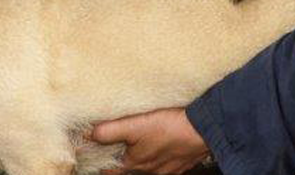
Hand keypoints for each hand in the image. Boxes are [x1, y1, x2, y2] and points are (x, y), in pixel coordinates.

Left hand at [95, 108, 209, 174]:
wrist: (204, 129)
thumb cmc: (170, 127)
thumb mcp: (134, 125)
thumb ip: (109, 131)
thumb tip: (89, 134)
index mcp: (134, 164)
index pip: (108, 170)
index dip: (98, 160)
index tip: (92, 151)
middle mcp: (149, 171)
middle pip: (128, 167)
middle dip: (120, 156)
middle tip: (114, 143)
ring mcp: (167, 170)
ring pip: (147, 166)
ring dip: (140, 156)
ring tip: (139, 141)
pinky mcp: (181, 165)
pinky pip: (165, 163)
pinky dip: (159, 155)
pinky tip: (161, 143)